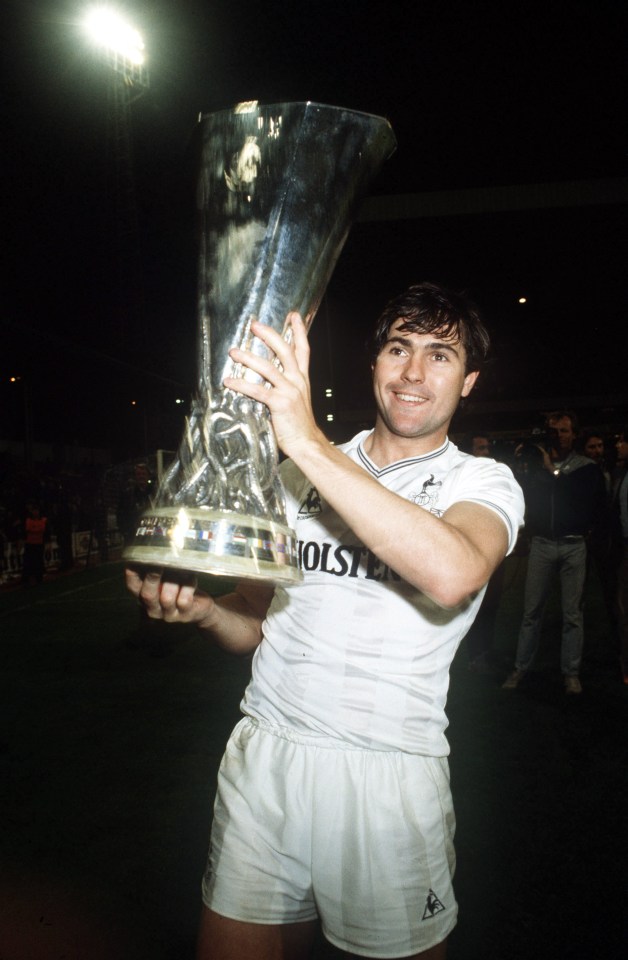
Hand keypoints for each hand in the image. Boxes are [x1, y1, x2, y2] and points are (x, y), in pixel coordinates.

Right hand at [125, 566, 215, 624]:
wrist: (201, 607)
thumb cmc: (181, 587)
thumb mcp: (168, 578)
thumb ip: (159, 569)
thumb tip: (156, 549)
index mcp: (145, 597)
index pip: (133, 587)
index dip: (131, 575)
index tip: (133, 561)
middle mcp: (154, 608)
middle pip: (147, 595)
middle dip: (152, 578)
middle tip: (159, 564)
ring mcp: (169, 614)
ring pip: (166, 598)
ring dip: (174, 581)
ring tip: (181, 569)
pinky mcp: (184, 614)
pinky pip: (183, 599)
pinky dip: (188, 585)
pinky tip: (192, 578)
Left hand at [224, 313, 322, 457]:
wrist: (307, 444)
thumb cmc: (298, 425)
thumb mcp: (296, 400)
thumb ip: (284, 387)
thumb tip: (266, 380)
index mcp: (302, 379)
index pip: (303, 349)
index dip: (299, 331)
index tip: (293, 315)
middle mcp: (298, 381)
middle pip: (285, 350)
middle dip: (269, 335)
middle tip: (254, 325)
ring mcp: (290, 391)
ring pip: (268, 368)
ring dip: (249, 358)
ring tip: (234, 352)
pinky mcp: (280, 404)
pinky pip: (257, 390)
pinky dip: (241, 385)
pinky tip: (229, 382)